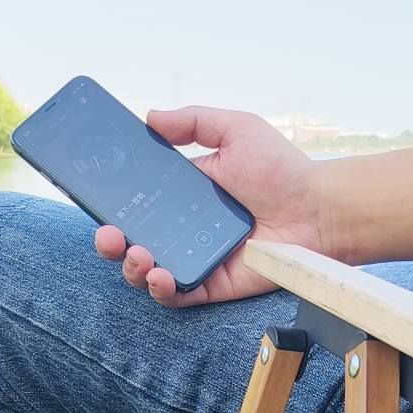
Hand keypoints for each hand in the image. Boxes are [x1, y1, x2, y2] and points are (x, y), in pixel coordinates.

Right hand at [95, 107, 333, 307]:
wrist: (318, 209)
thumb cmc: (282, 170)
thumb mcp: (236, 130)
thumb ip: (193, 123)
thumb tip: (149, 117)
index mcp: (181, 195)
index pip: (134, 201)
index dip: (110, 203)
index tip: (93, 197)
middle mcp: (182, 229)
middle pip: (130, 241)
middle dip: (110, 242)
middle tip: (108, 235)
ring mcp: (195, 258)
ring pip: (145, 272)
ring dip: (131, 267)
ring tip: (138, 255)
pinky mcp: (211, 285)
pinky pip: (177, 295)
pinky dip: (161, 289)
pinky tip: (159, 275)